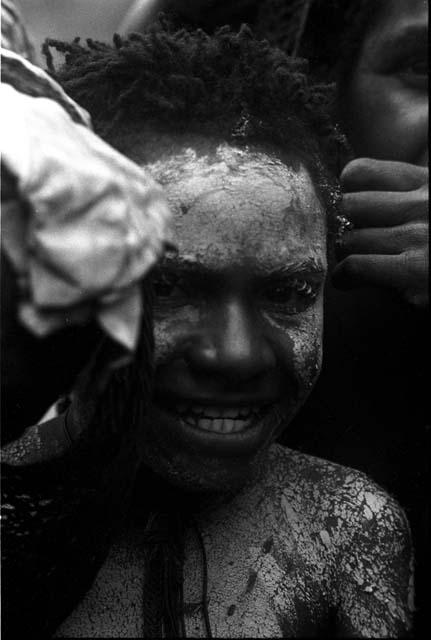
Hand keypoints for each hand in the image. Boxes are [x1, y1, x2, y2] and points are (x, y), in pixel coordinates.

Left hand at [333, 158, 428, 307]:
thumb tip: (370, 198)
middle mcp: (423, 205)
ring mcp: (419, 237)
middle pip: (350, 207)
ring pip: (350, 238)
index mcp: (429, 182)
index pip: (361, 173)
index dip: (347, 190)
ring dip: (344, 254)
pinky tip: (345, 281)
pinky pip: (357, 267)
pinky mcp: (416, 271)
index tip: (351, 207)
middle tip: (349, 240)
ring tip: (348, 264)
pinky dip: (345, 276)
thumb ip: (413, 194)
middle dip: (344, 226)